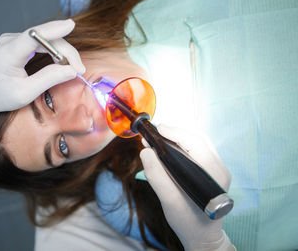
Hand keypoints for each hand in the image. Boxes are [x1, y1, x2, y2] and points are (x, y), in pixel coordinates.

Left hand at [0, 19, 84, 136]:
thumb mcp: (25, 93)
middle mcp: (8, 41)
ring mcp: (11, 40)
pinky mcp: (16, 42)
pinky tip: (60, 62)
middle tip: (79, 69)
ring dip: (61, 51)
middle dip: (65, 51)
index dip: (53, 29)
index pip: (33, 36)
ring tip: (71, 68)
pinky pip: (39, 41)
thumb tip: (72, 71)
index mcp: (7, 54)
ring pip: (44, 39)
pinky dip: (52, 50)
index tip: (70, 25)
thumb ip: (49, 79)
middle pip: (44, 38)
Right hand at [140, 124, 234, 250]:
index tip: (156, 129)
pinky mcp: (211, 170)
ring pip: (196, 142)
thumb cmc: (188, 221)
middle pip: (196, 139)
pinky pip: (196, 150)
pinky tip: (166, 150)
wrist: (202, 235)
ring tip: (156, 141)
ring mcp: (217, 168)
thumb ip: (157, 176)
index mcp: (213, 173)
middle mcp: (219, 167)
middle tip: (152, 136)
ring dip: (176, 138)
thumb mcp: (169, 201)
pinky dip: (180, 146)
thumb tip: (146, 151)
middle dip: (173, 133)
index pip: (194, 142)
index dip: (174, 132)